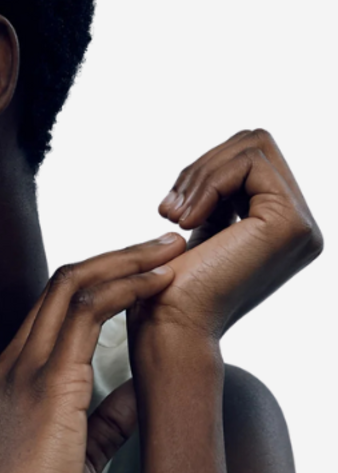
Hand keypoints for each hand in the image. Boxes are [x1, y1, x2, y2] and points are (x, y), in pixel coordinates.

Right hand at [0, 238, 175, 472]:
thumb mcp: (81, 451)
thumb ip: (106, 416)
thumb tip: (141, 391)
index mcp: (17, 375)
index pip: (56, 306)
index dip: (103, 279)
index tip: (145, 271)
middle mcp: (16, 361)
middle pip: (64, 281)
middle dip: (118, 255)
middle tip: (166, 244)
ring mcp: (27, 368)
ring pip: (75, 284)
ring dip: (126, 260)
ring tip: (170, 250)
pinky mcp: (49, 383)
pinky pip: (87, 313)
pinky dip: (125, 289)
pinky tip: (157, 282)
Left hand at [131, 128, 322, 341]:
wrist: (171, 328)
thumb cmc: (172, 289)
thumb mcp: (204, 228)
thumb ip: (223, 196)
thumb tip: (226, 155)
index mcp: (283, 227)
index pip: (252, 158)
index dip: (206, 171)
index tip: (172, 209)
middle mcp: (303, 227)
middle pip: (256, 143)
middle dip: (203, 167)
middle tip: (170, 210)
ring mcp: (302, 225)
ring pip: (253, 146)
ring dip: (200, 175)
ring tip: (173, 215)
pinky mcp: (290, 223)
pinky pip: (249, 163)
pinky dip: (208, 182)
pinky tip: (186, 221)